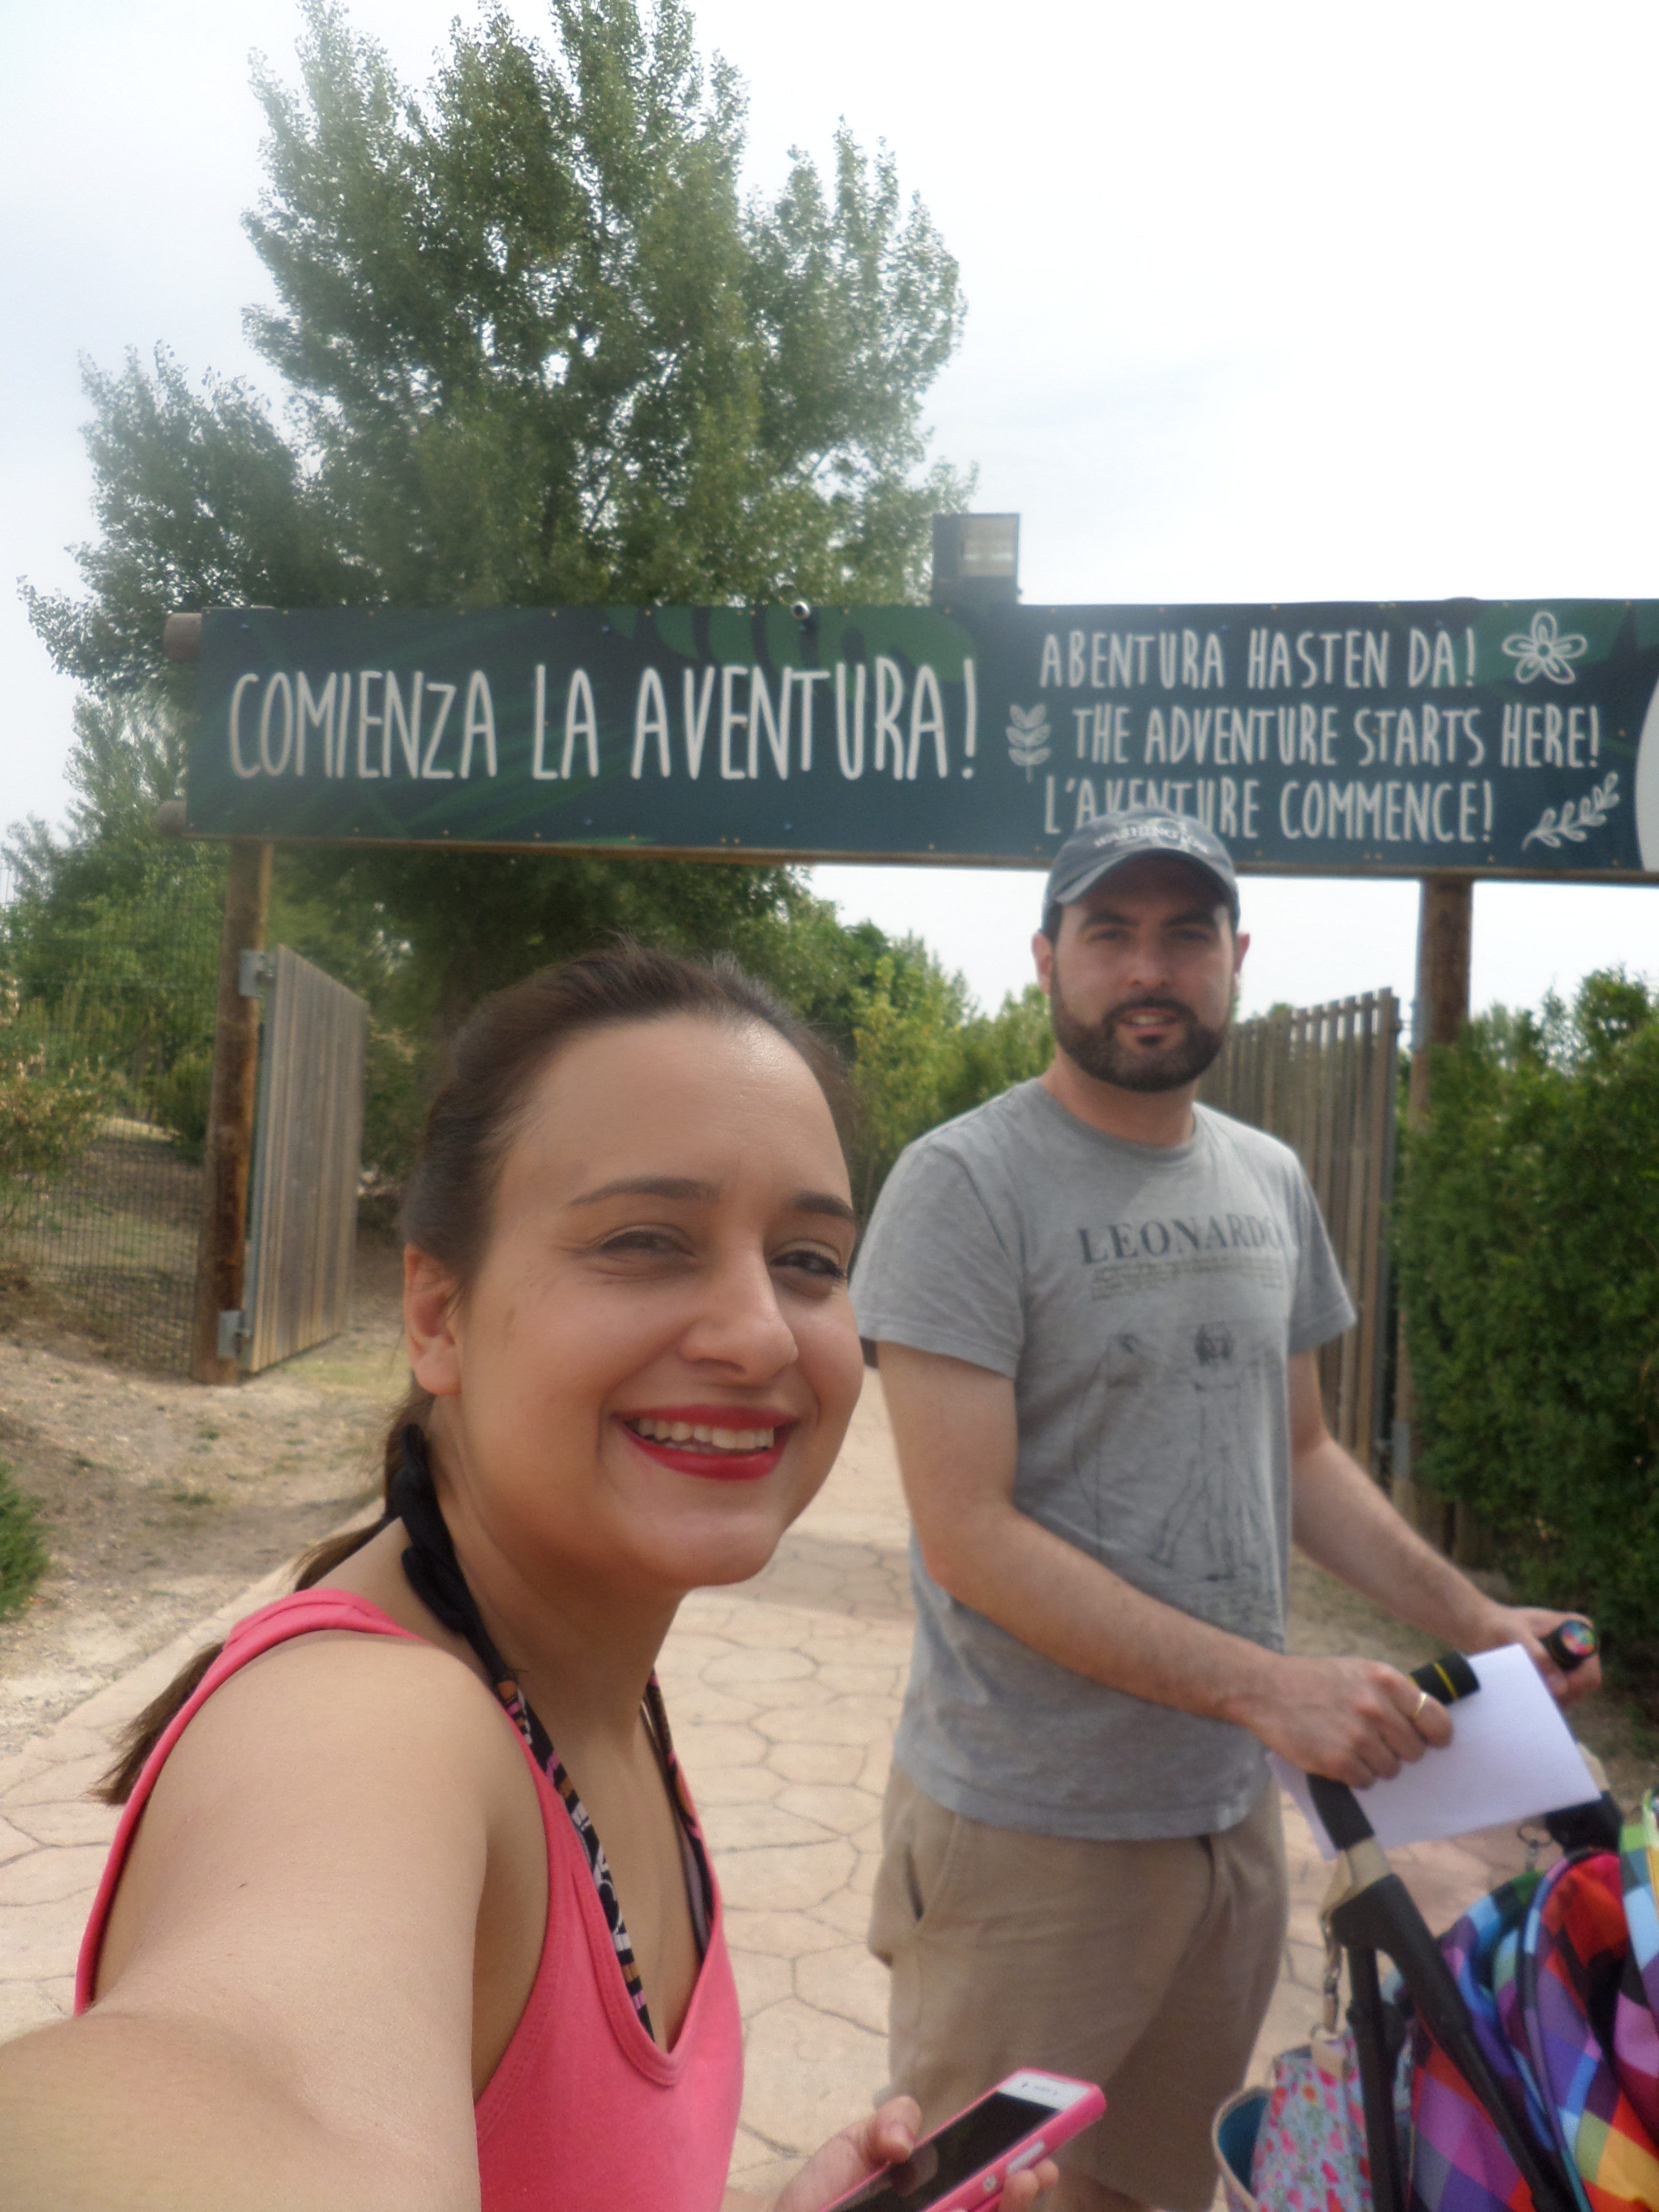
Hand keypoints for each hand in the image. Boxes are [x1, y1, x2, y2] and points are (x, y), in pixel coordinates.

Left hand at [770, 2096, 1059, 2211]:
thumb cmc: (821, 2196)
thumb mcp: (855, 2146)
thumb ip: (890, 2123)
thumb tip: (907, 2143)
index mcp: (940, 2195)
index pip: (992, 2185)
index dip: (1024, 2165)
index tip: (1044, 2145)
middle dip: (1027, 2191)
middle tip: (1036, 2169)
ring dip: (1010, 2211)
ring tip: (1018, 2184)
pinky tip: (970, 2209)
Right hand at [1228, 1653, 1452, 1786]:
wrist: (1264, 1688)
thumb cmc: (1314, 1679)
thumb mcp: (1357, 1670)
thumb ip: (1391, 1692)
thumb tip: (1424, 1722)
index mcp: (1384, 1680)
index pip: (1435, 1719)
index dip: (1437, 1735)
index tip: (1433, 1742)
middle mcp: (1375, 1708)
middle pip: (1414, 1751)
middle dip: (1399, 1750)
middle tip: (1376, 1742)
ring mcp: (1356, 1736)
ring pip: (1391, 1770)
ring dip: (1375, 1764)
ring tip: (1351, 1746)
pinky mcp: (1337, 1761)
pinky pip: (1365, 1782)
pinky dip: (1354, 1775)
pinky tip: (1337, 1756)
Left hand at [1466, 1604, 1602, 1707]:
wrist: (1485, 1628)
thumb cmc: (1500, 1625)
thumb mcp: (1515, 1635)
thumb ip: (1538, 1656)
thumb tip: (1561, 1688)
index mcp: (1579, 1628)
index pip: (1590, 1668)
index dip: (1573, 1684)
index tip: (1547, 1687)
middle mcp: (1581, 1647)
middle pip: (1584, 1685)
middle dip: (1561, 1692)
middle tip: (1531, 1689)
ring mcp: (1573, 1663)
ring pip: (1573, 1694)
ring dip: (1551, 1697)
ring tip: (1524, 1685)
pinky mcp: (1561, 1675)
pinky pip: (1562, 1697)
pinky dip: (1546, 1698)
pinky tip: (1527, 1691)